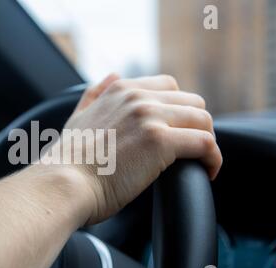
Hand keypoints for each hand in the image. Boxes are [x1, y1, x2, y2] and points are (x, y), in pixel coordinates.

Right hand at [58, 74, 221, 224]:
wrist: (63, 184)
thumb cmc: (67, 162)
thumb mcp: (77, 117)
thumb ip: (94, 94)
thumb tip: (111, 74)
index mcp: (120, 90)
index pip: (169, 87)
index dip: (179, 110)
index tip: (178, 132)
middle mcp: (137, 97)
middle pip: (191, 101)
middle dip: (195, 125)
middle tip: (191, 150)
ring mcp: (149, 117)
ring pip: (202, 119)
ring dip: (206, 140)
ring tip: (201, 161)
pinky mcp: (160, 141)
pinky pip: (205, 143)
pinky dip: (213, 158)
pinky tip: (208, 172)